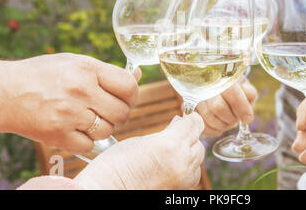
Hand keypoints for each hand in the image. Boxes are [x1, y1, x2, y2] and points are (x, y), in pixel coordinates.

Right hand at [0, 53, 140, 152]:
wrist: (4, 92)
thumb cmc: (44, 74)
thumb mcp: (76, 63)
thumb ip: (107, 72)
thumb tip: (137, 75)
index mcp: (87, 69)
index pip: (129, 87)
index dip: (132, 94)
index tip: (126, 97)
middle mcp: (80, 91)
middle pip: (122, 112)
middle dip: (120, 113)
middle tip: (108, 110)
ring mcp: (69, 114)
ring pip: (108, 130)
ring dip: (103, 127)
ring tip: (88, 118)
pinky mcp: (58, 135)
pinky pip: (89, 145)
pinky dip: (86, 140)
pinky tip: (75, 128)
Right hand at [74, 112, 205, 189]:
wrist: (107, 189)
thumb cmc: (116, 164)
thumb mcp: (142, 140)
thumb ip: (165, 132)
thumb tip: (179, 123)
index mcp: (171, 144)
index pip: (195, 123)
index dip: (189, 118)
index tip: (184, 117)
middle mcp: (182, 161)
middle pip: (198, 140)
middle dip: (189, 135)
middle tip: (174, 134)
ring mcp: (182, 178)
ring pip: (198, 157)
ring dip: (189, 151)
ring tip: (171, 151)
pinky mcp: (180, 189)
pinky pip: (193, 173)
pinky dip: (188, 167)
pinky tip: (173, 165)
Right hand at [196, 78, 257, 136]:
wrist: (218, 89)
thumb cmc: (236, 90)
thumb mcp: (246, 88)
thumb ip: (249, 95)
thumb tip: (247, 116)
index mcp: (221, 75)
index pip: (231, 92)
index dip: (241, 107)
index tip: (248, 118)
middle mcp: (204, 84)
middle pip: (218, 107)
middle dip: (231, 117)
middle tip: (235, 117)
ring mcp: (194, 97)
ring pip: (210, 118)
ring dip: (223, 124)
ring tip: (227, 119)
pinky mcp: (189, 110)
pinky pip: (203, 126)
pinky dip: (215, 129)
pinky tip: (219, 122)